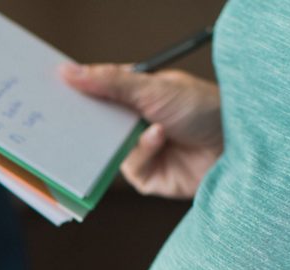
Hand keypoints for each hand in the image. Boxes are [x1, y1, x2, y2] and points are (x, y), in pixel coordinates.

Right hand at [60, 63, 222, 198]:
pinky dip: (142, 154)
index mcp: (134, 94)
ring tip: (141, 125)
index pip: (96, 93)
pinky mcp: (150, 178)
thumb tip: (67, 71)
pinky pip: (130, 170)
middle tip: (65, 119)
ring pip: (108, 152)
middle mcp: (135, 123)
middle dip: (85, 123)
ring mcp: (141, 151)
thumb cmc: (204, 108)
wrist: (238, 145)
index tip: (51, 90)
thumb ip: (109, 82)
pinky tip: (160, 140)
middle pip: (96, 126)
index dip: (75, 93)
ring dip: (121, 140)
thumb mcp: (152, 88)